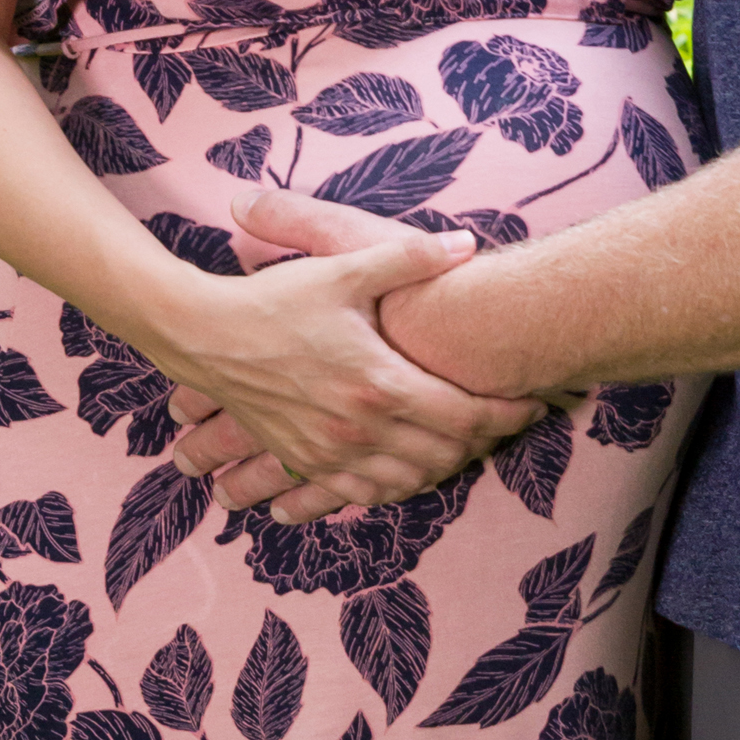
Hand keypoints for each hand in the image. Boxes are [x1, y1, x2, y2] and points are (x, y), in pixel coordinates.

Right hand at [164, 192, 542, 520]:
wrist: (205, 336)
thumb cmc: (275, 299)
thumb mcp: (342, 269)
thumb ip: (408, 256)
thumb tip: (467, 245)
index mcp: (378, 383)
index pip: (465, 414)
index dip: (507, 413)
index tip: (534, 403)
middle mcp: (360, 430)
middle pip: (447, 455)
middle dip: (487, 441)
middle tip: (510, 421)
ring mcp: (331, 454)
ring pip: (410, 481)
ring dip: (447, 467)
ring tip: (471, 444)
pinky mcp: (305, 463)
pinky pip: (365, 494)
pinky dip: (398, 487)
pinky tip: (412, 470)